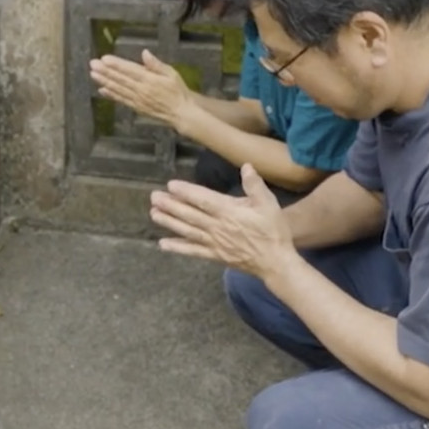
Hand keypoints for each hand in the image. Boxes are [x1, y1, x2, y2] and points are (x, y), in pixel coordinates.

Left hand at [88, 49, 193, 127]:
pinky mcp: (136, 108)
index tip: (104, 59)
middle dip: (105, 71)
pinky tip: (102, 90)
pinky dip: (111, 95)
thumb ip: (156, 65)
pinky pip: (121, 100)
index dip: (116, 64)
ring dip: (104, 81)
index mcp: (150, 80)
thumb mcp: (171, 74)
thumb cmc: (178, 91)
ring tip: (93, 74)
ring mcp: (137, 100)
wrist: (181, 113)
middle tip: (93, 64)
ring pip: (118, 89)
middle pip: (120, 79)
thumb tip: (145, 53)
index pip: (130, 70)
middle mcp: (141, 90)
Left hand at [152, 164, 298, 280]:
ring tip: (153, 214)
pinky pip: (193, 251)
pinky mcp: (215, 256)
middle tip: (154, 197)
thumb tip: (246, 166)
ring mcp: (214, 242)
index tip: (171, 185)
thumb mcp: (269, 204)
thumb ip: (255, 185)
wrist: (275, 262)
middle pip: (190, 214)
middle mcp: (217, 227)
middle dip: (170, 205)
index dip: (186, 191)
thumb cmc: (273, 231)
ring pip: (187, 231)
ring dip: (169, 222)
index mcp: (229, 212)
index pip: (203, 199)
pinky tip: (163, 244)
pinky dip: (177, 248)